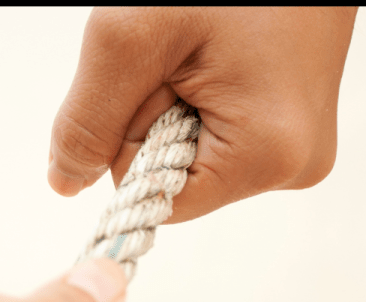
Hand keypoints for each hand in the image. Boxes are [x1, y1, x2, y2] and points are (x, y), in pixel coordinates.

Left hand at [48, 7, 357, 222]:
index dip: (130, 143)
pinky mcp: (294, 126)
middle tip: (181, 51)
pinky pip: (219, 132)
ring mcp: (300, 146)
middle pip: (177, 177)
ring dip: (175, 101)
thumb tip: (64, 184)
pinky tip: (215, 54)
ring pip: (194, 153)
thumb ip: (88, 121)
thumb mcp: (130, 39)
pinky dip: (198, 96)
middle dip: (156, 115)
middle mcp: (295, 165)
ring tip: (202, 45)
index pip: (158, 199)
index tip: (152, 77)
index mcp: (268, 155)